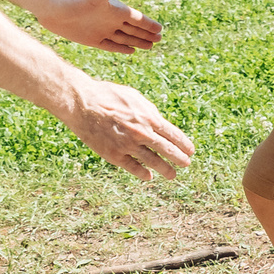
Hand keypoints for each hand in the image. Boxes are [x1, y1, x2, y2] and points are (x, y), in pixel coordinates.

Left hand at [29, 0, 161, 53]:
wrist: (51, 7)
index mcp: (115, 10)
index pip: (137, 18)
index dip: (149, 24)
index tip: (160, 29)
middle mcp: (110, 20)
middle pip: (133, 29)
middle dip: (147, 34)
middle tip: (160, 39)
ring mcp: (102, 30)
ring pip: (125, 38)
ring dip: (137, 42)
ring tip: (149, 46)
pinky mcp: (92, 39)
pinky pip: (111, 46)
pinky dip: (121, 49)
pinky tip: (130, 51)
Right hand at [65, 77, 194, 180]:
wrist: (82, 104)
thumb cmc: (108, 96)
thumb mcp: (134, 97)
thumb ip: (149, 111)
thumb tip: (160, 122)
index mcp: (149, 117)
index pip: (173, 134)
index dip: (184, 144)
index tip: (191, 151)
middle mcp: (141, 133)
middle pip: (167, 150)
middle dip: (179, 158)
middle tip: (186, 164)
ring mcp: (128, 145)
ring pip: (152, 162)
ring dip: (165, 169)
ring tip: (172, 175)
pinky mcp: (114, 155)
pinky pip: (132, 167)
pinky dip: (142, 173)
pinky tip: (149, 176)